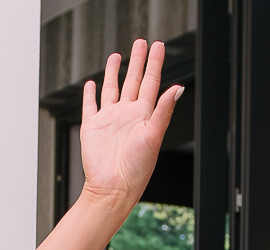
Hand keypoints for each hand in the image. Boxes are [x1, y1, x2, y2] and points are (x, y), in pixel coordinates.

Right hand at [79, 39, 181, 204]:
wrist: (112, 188)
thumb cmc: (136, 168)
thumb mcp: (154, 136)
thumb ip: (164, 110)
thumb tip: (178, 88)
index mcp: (144, 115)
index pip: (151, 82)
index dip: (155, 63)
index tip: (158, 46)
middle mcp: (127, 114)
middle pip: (133, 80)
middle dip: (138, 61)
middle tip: (141, 42)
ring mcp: (109, 120)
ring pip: (112, 89)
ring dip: (115, 72)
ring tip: (117, 56)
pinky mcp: (92, 127)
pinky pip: (91, 106)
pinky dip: (90, 94)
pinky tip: (92, 84)